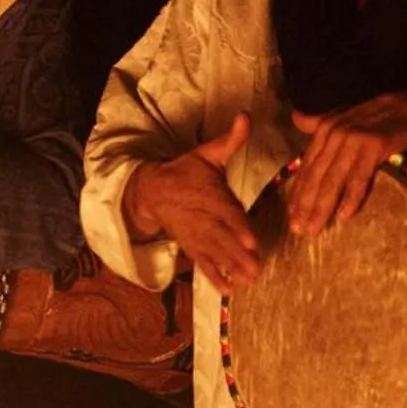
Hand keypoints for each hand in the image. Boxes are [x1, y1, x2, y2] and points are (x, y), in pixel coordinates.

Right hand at [123, 114, 257, 290]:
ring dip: (230, 269)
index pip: (225, 212)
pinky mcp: (192, 247)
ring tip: (246, 282)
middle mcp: (203, 218)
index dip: (238, 226)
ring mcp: (196, 235)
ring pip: (214, 254)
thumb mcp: (206, 153)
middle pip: (222, 238)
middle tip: (255, 269)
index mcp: (209, 195)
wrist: (151, 191)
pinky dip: (214, 277)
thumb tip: (247, 116)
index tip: (252, 240)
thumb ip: (230, 140)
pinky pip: (203, 264)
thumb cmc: (185, 171)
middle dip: (238, 255)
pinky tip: (229, 291)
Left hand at [287, 90, 406, 236]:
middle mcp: (334, 134)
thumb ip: (318, 123)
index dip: (298, 192)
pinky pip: (359, 177)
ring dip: (322, 206)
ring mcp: (353, 139)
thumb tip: (295, 118)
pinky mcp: (374, 145)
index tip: (291, 216)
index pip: (308, 167)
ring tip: (314, 228)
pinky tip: (344, 216)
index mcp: (324, 130)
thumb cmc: (377, 118)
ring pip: (333, 179)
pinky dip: (351, 197)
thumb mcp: (344, 118)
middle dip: (305, 205)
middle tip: (298, 230)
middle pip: (317, 176)